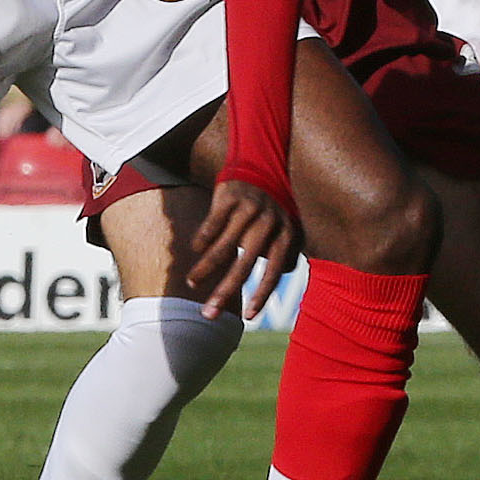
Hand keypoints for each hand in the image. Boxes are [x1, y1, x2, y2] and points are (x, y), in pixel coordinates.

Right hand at [186, 179, 302, 318]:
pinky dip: (201, 240)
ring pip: (222, 247)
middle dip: (224, 292)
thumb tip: (283, 273)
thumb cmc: (273, 203)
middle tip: (208, 314)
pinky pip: (211, 225)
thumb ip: (287, 250)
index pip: (273, 273)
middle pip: (243, 266)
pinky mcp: (229, 197)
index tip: (248, 317)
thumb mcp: (287, 225)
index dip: (261, 296)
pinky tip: (195, 249)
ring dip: (205, 268)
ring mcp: (248, 210)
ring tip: (192, 282)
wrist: (260, 162)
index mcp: (285, 235)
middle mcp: (268, 223)